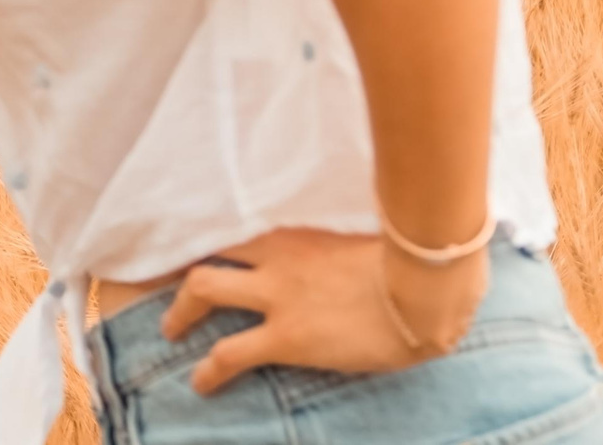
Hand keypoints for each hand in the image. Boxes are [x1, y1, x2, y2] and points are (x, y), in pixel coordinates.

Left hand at [160, 228, 484, 393]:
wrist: (430, 291)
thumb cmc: (420, 259)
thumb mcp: (377, 235)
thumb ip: (354, 234)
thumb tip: (370, 237)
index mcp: (300, 228)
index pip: (241, 220)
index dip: (215, 228)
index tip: (199, 236)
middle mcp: (277, 254)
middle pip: (209, 246)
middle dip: (183, 264)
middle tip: (172, 280)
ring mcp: (277, 294)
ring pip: (203, 288)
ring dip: (181, 310)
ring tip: (171, 330)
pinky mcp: (287, 338)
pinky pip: (230, 353)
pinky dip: (209, 369)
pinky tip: (201, 383)